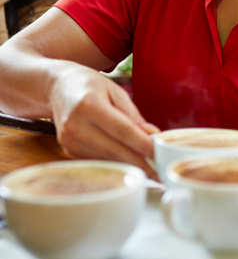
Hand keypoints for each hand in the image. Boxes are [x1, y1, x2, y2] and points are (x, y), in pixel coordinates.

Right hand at [50, 64, 159, 178]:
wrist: (56, 87)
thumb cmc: (90, 86)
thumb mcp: (115, 91)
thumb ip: (133, 115)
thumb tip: (152, 136)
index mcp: (90, 104)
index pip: (122, 130)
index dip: (143, 145)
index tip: (160, 154)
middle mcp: (76, 124)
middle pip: (114, 150)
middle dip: (140, 163)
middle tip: (160, 173)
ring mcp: (69, 139)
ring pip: (107, 159)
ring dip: (130, 166)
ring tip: (151, 171)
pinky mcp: (68, 149)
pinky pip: (98, 159)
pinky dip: (116, 163)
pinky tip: (131, 164)